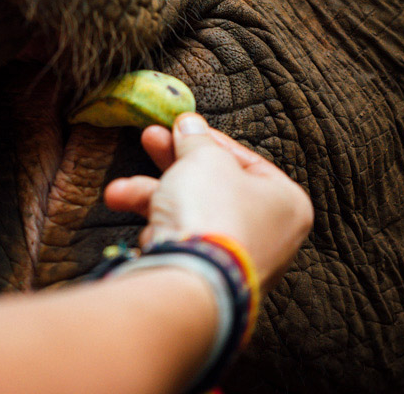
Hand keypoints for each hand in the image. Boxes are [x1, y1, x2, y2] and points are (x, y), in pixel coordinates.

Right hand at [104, 112, 313, 292]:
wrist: (192, 281)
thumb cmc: (213, 211)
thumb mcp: (204, 157)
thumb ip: (196, 139)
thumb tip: (189, 123)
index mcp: (286, 202)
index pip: (245, 161)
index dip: (208, 140)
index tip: (181, 127)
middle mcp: (269, 234)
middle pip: (214, 186)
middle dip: (172, 163)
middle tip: (150, 139)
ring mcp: (239, 260)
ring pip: (191, 215)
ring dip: (150, 198)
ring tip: (118, 192)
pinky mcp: (209, 278)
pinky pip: (183, 244)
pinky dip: (160, 233)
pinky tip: (149, 236)